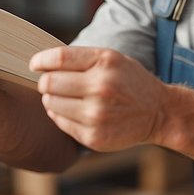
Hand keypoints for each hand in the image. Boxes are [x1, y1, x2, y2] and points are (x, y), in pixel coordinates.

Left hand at [30, 46, 162, 152]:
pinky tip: (74, 110)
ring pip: (50, 103)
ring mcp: (97, 115)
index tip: (35, 64)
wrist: (159, 113)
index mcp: (105, 63)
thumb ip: (79, 58)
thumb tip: (40, 63)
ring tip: (66, 97)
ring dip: (51, 99)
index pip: (58, 58)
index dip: (40, 60)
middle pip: (49, 82)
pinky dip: (60, 114)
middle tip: (51, 83)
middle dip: (45, 82)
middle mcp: (101, 88)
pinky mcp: (93, 136)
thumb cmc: (129, 82)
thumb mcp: (111, 59)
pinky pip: (59, 122)